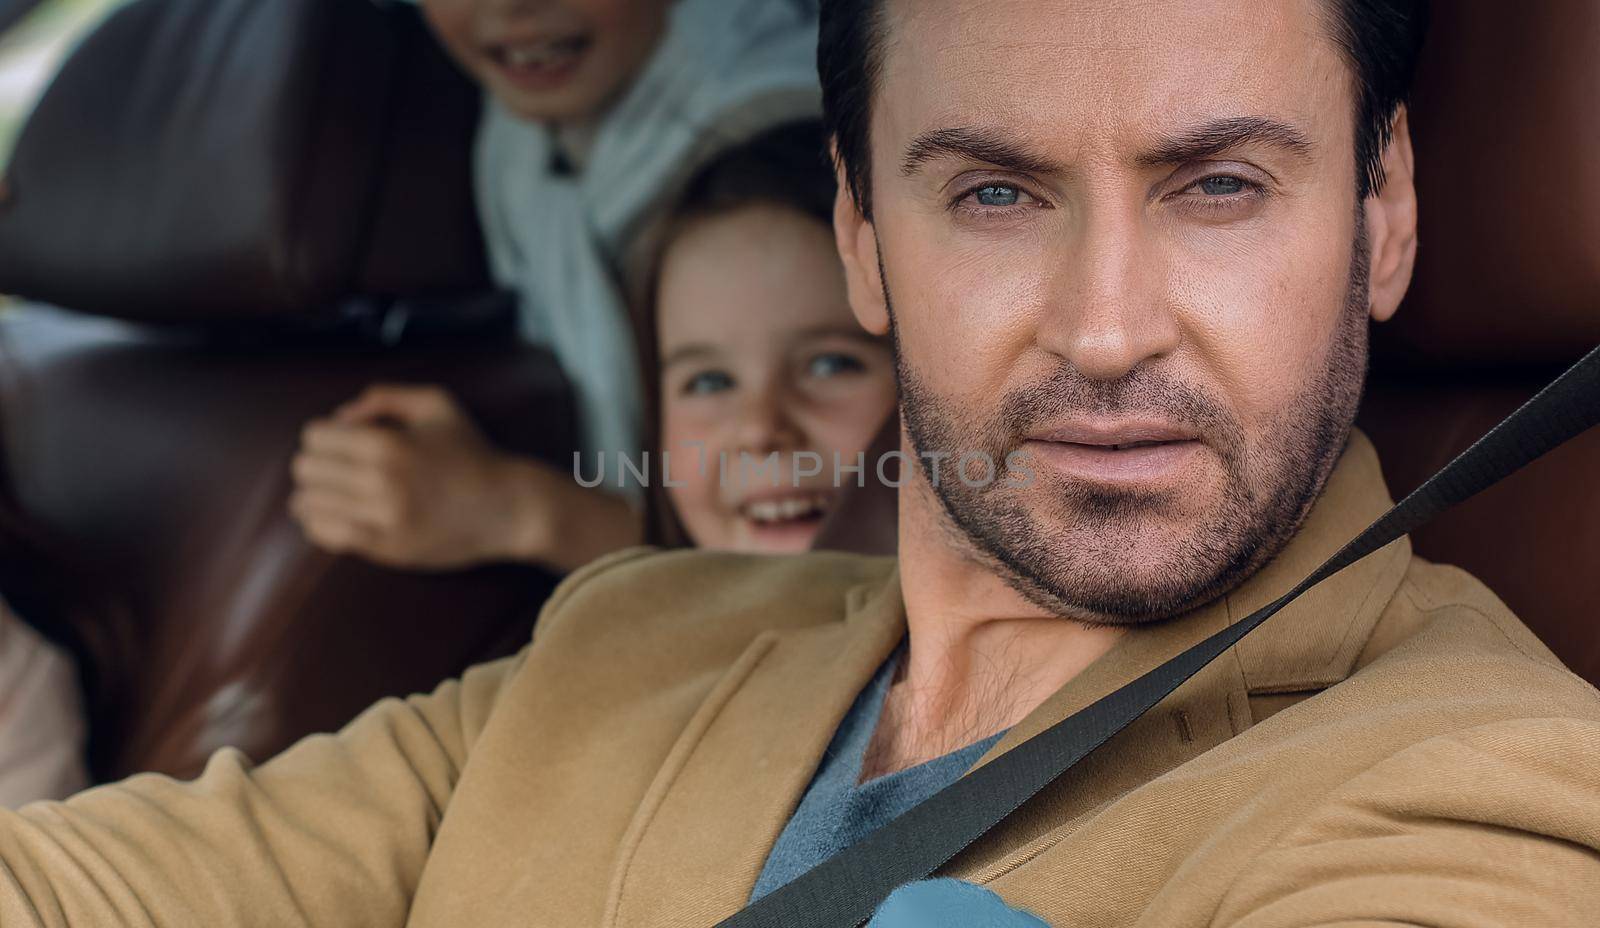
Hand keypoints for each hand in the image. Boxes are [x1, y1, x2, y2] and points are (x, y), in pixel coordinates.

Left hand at [289, 384, 532, 570]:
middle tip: (332, 470)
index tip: (337, 445)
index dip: (321, 437)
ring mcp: (384, 518)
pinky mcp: (389, 549)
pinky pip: (330, 536)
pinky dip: (320, 525)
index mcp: (388, 443)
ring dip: (312, 497)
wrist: (508, 506)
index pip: (315, 437)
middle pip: (306, 470)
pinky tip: (333, 518)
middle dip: (314, 466)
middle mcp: (382, 481)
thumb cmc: (472, 453)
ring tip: (329, 495)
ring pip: (310, 505)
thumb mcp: (437, 404)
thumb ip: (384, 397)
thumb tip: (340, 417)